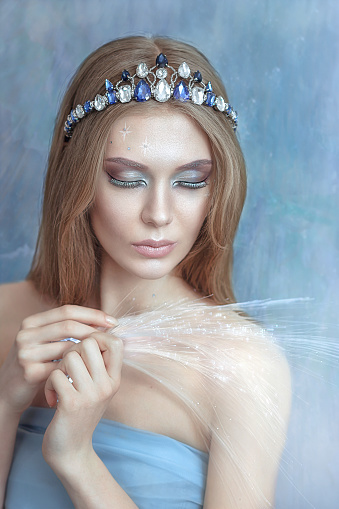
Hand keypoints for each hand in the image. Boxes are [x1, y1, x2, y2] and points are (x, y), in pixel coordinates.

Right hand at [0, 306, 116, 415]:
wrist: (7, 392)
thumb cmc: (34, 364)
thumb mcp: (43, 341)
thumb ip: (64, 329)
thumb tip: (100, 320)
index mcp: (31, 322)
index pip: (67, 310)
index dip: (92, 313)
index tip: (111, 320)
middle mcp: (26, 334)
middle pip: (68, 325)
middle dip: (94, 329)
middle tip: (111, 335)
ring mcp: (26, 353)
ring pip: (67, 347)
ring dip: (88, 351)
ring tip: (103, 354)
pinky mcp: (30, 372)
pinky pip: (62, 367)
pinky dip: (78, 368)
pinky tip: (89, 370)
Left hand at [42, 331, 122, 472]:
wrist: (71, 451)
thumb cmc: (81, 413)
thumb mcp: (98, 388)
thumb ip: (100, 365)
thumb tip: (96, 332)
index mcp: (115, 379)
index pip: (116, 342)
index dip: (98, 336)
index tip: (84, 347)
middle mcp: (106, 386)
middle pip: (89, 343)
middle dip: (72, 349)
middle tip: (68, 367)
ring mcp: (91, 395)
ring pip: (70, 357)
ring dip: (58, 367)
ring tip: (59, 382)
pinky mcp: (71, 404)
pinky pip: (56, 375)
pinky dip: (48, 384)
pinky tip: (51, 397)